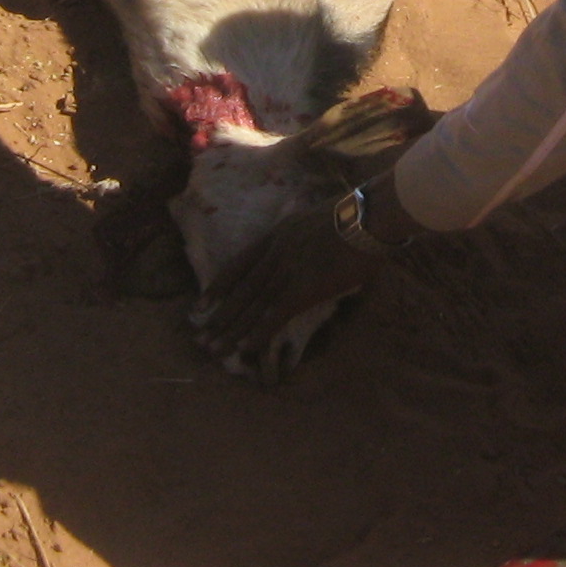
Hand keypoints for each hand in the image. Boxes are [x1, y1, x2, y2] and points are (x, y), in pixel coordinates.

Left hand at [190, 206, 379, 382]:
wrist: (366, 217)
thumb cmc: (354, 218)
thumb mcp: (315, 220)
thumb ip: (303, 238)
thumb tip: (307, 252)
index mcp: (276, 235)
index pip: (238, 265)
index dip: (219, 286)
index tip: (202, 303)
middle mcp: (274, 254)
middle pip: (240, 291)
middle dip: (219, 316)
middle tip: (200, 337)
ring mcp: (285, 271)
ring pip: (251, 307)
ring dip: (231, 331)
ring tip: (212, 349)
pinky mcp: (301, 289)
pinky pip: (274, 316)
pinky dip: (259, 334)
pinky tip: (245, 349)